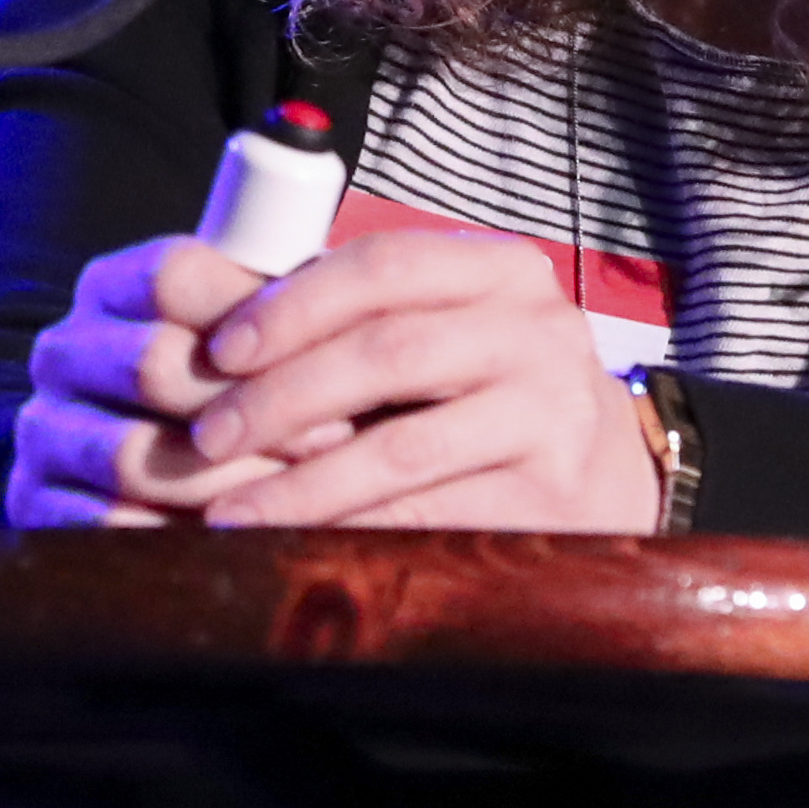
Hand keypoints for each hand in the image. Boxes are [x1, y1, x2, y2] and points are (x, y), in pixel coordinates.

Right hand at [6, 237, 347, 528]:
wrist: (144, 478)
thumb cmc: (232, 397)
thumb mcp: (258, 342)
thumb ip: (289, 314)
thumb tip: (354, 301)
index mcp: (111, 289)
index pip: (174, 278)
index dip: (259, 318)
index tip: (332, 359)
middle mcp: (64, 351)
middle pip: (152, 363)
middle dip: (254, 410)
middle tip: (333, 441)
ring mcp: (43, 428)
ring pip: (131, 454)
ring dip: (226, 482)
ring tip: (293, 499)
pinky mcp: (33, 502)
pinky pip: (102, 527)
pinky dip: (178, 539)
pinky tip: (237, 543)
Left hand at [176, 227, 663, 533]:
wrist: (601, 468)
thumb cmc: (482, 389)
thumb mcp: (439, 329)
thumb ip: (355, 320)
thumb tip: (211, 346)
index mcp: (498, 270)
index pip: (382, 265)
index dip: (292, 304)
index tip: (219, 349)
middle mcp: (538, 331)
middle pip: (387, 352)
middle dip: (282, 397)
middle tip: (206, 435)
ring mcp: (554, 413)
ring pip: (405, 445)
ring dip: (303, 481)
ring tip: (227, 506)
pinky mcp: (554, 495)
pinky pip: (429, 513)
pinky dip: (349, 528)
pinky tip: (291, 542)